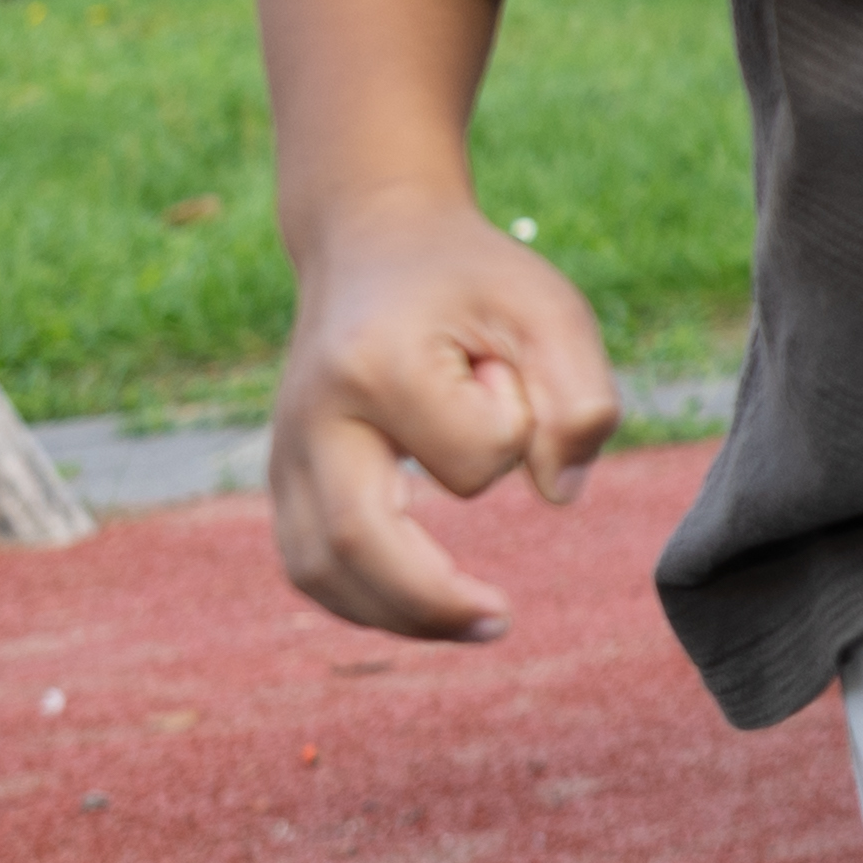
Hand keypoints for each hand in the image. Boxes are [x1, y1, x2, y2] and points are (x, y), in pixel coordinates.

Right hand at [268, 197, 621, 641]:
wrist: (373, 241)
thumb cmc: (472, 279)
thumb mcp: (547, 308)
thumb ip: (580, 397)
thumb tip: (561, 494)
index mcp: (376, 365)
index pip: (467, 457)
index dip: (516, 435)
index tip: (511, 380)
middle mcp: (311, 416)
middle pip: (350, 546)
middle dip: (430, 604)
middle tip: (502, 620)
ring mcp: (284, 448)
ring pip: (318, 570)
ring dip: (397, 614)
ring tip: (471, 622)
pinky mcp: (283, 473)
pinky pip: (309, 564)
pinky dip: (364, 600)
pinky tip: (423, 606)